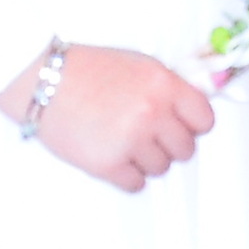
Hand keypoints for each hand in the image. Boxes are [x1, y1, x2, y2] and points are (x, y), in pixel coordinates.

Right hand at [3, 42, 213, 190]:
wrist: (44, 80)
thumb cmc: (90, 69)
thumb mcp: (139, 65)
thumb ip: (168, 89)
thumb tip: (191, 114)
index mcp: (164, 85)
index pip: (205, 120)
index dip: (193, 125)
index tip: (180, 125)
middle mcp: (153, 113)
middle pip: (185, 149)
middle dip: (169, 144)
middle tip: (147, 135)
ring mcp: (131, 140)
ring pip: (161, 168)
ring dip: (146, 160)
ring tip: (123, 142)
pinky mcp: (108, 164)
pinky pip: (136, 184)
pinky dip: (127, 175)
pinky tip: (112, 157)